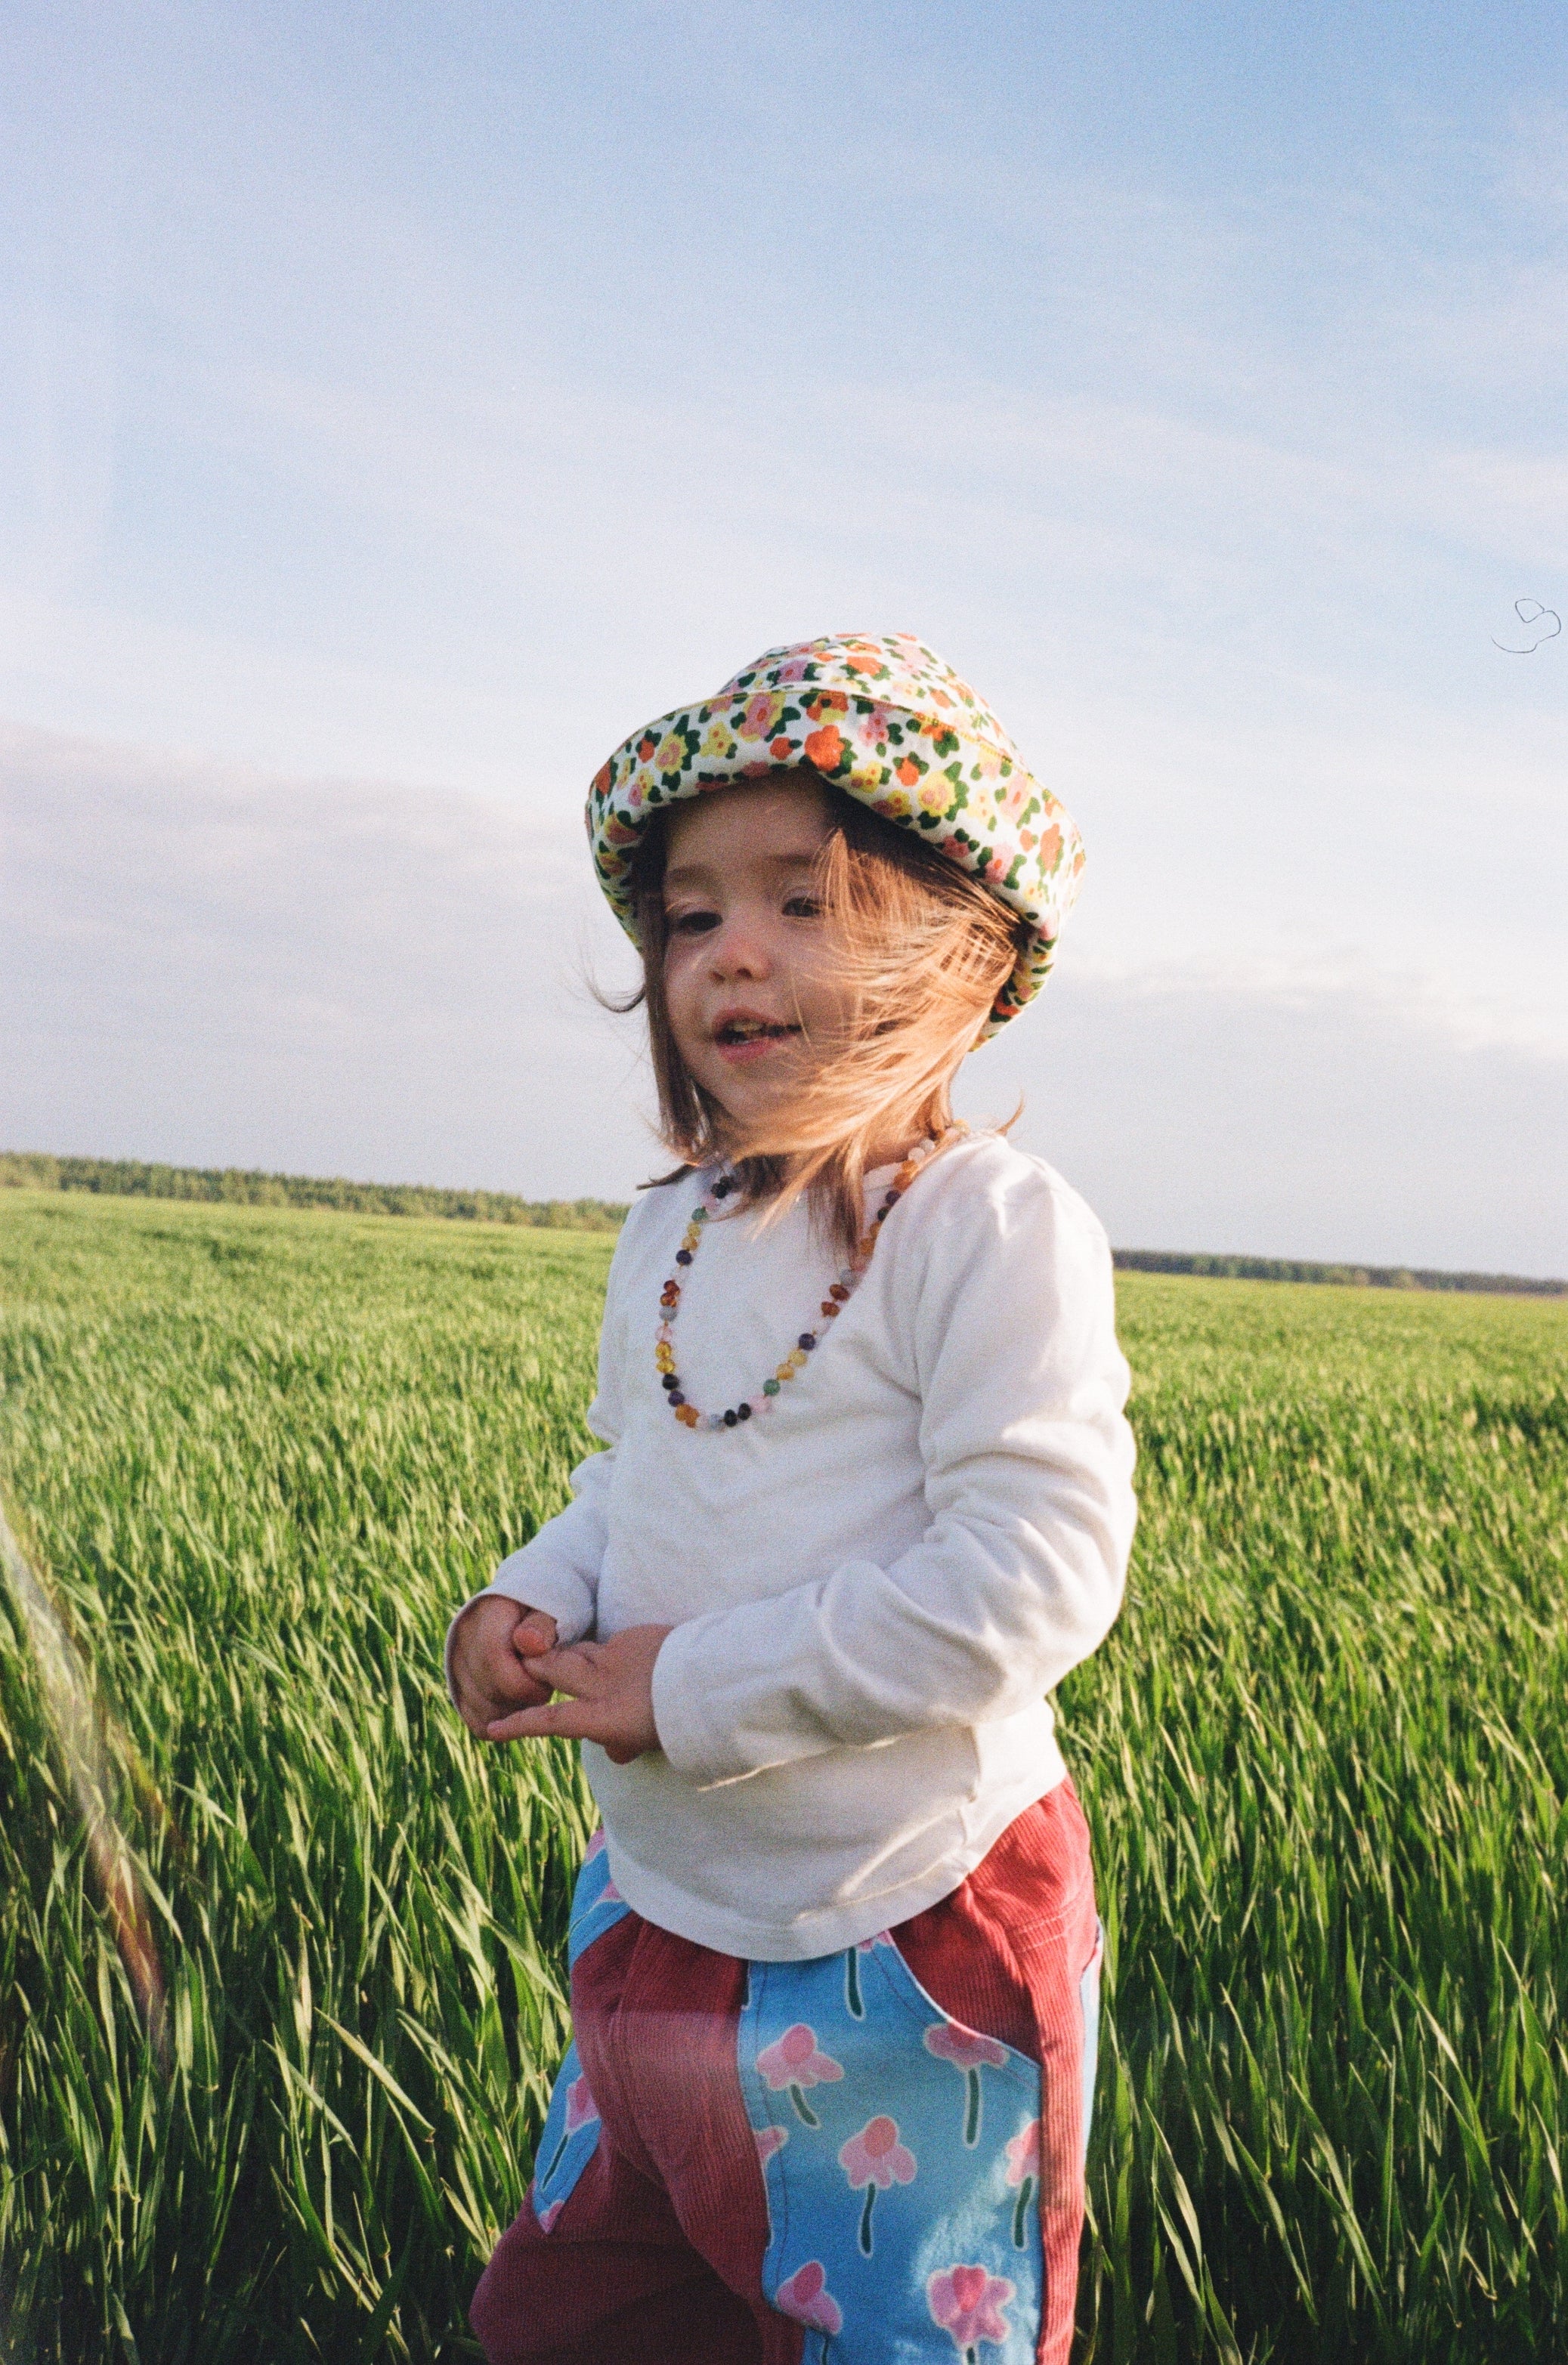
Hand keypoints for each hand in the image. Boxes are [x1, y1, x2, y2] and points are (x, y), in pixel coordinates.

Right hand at [450, 1596, 559, 1738]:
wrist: (528, 1617)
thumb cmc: (547, 1616)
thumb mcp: (552, 1611)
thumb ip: (542, 1626)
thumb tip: (530, 1643)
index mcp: (488, 1613)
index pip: (493, 1659)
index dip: (524, 1682)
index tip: (548, 1684)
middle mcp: (464, 1636)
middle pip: (488, 1688)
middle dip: (523, 1698)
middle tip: (545, 1689)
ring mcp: (457, 1661)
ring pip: (482, 1709)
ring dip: (514, 1712)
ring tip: (533, 1694)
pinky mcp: (459, 1685)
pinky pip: (476, 1721)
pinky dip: (501, 1723)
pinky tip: (520, 1708)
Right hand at [486, 1624, 673, 1764]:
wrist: (712, 1679)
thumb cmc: (684, 1720)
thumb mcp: (650, 1742)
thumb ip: (624, 1743)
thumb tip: (614, 1753)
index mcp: (604, 1718)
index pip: (551, 1721)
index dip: (520, 1725)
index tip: (493, 1730)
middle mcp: (602, 1685)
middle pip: (553, 1668)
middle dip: (533, 1664)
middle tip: (518, 1662)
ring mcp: (616, 1657)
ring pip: (578, 1651)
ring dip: (565, 1654)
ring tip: (554, 1656)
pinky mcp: (634, 1637)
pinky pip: (611, 1643)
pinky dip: (609, 1651)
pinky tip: (625, 1658)